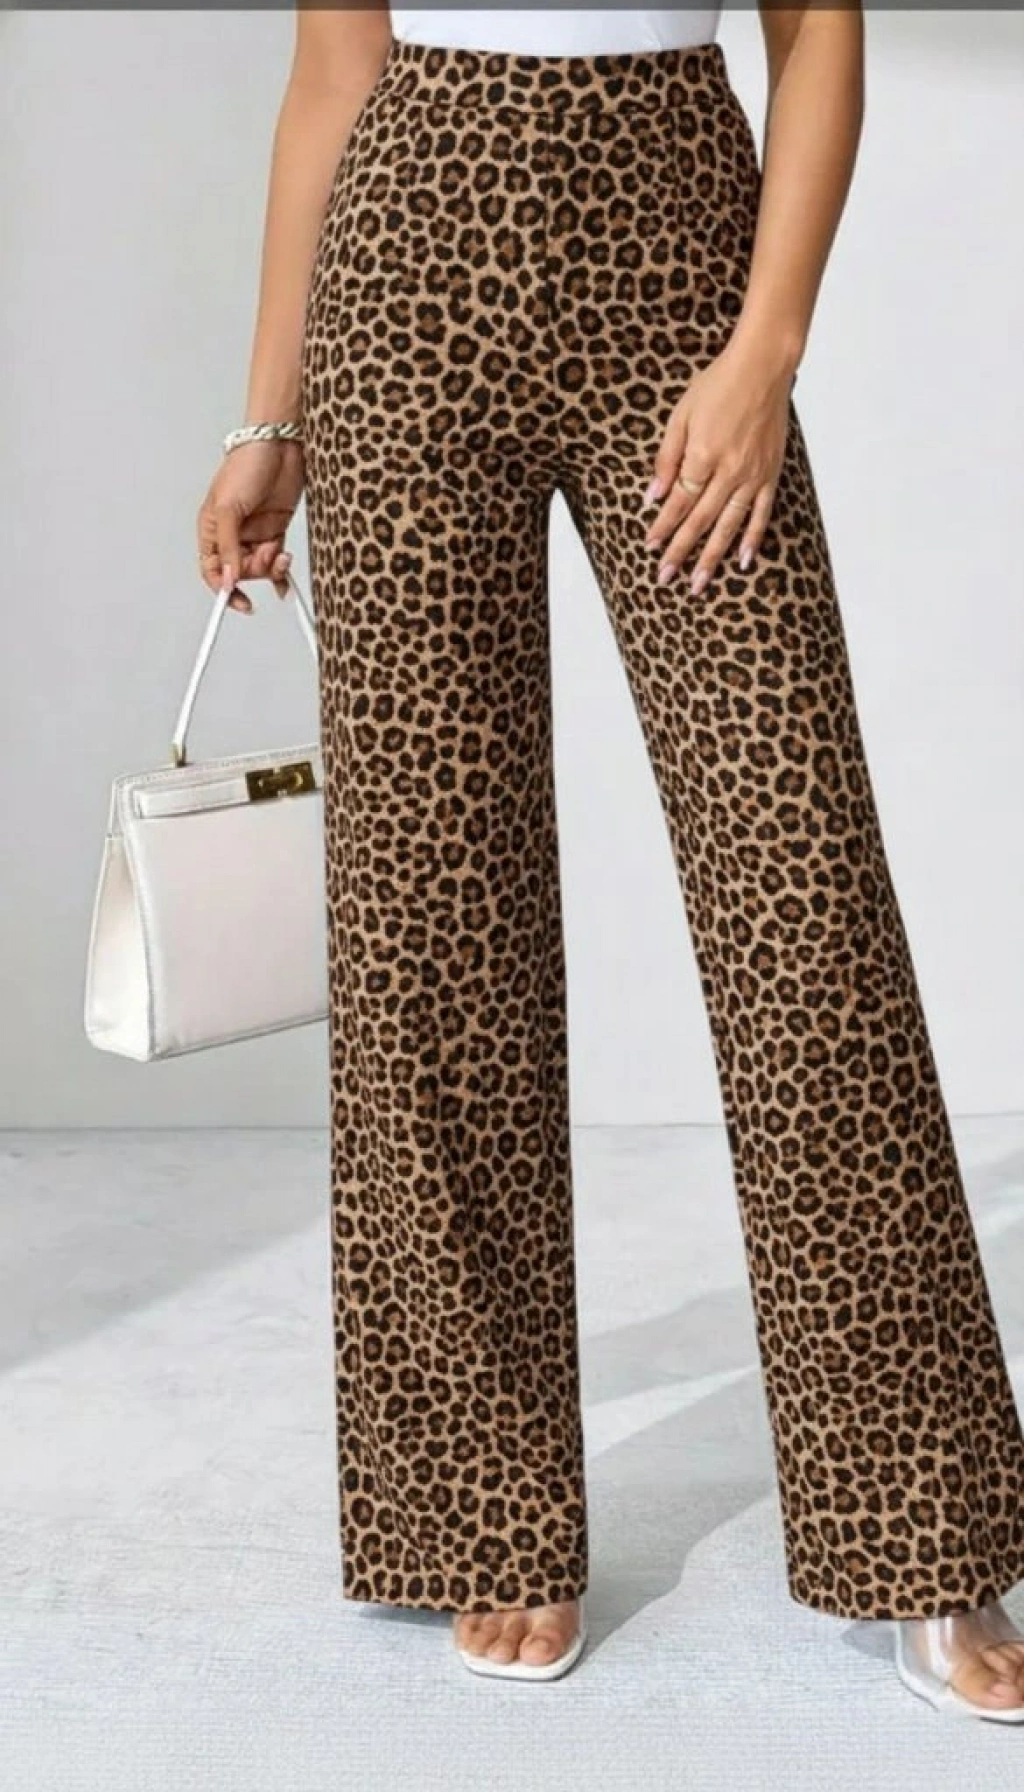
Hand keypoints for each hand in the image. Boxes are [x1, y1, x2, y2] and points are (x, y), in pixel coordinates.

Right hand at [196, 438, 305, 611]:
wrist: (279, 446)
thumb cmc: (246, 466)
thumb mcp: (229, 508)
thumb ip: (228, 546)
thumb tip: (228, 579)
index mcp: (212, 529)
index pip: (212, 568)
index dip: (223, 587)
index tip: (238, 600)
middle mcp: (232, 534)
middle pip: (240, 571)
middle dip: (255, 570)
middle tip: (267, 556)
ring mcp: (255, 533)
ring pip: (260, 567)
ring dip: (271, 567)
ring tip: (280, 553)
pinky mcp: (276, 529)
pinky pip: (276, 560)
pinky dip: (281, 573)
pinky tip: (285, 584)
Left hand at [641, 338, 796, 592]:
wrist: (763, 367)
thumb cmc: (718, 385)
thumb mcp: (681, 415)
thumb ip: (666, 458)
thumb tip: (652, 496)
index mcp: (703, 455)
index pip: (678, 501)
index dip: (663, 526)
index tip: (650, 548)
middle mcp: (729, 471)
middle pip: (700, 520)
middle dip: (681, 551)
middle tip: (666, 578)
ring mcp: (753, 475)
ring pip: (729, 525)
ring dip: (713, 556)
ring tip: (699, 582)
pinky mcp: (771, 473)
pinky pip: (761, 512)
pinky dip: (752, 537)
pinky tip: (743, 560)